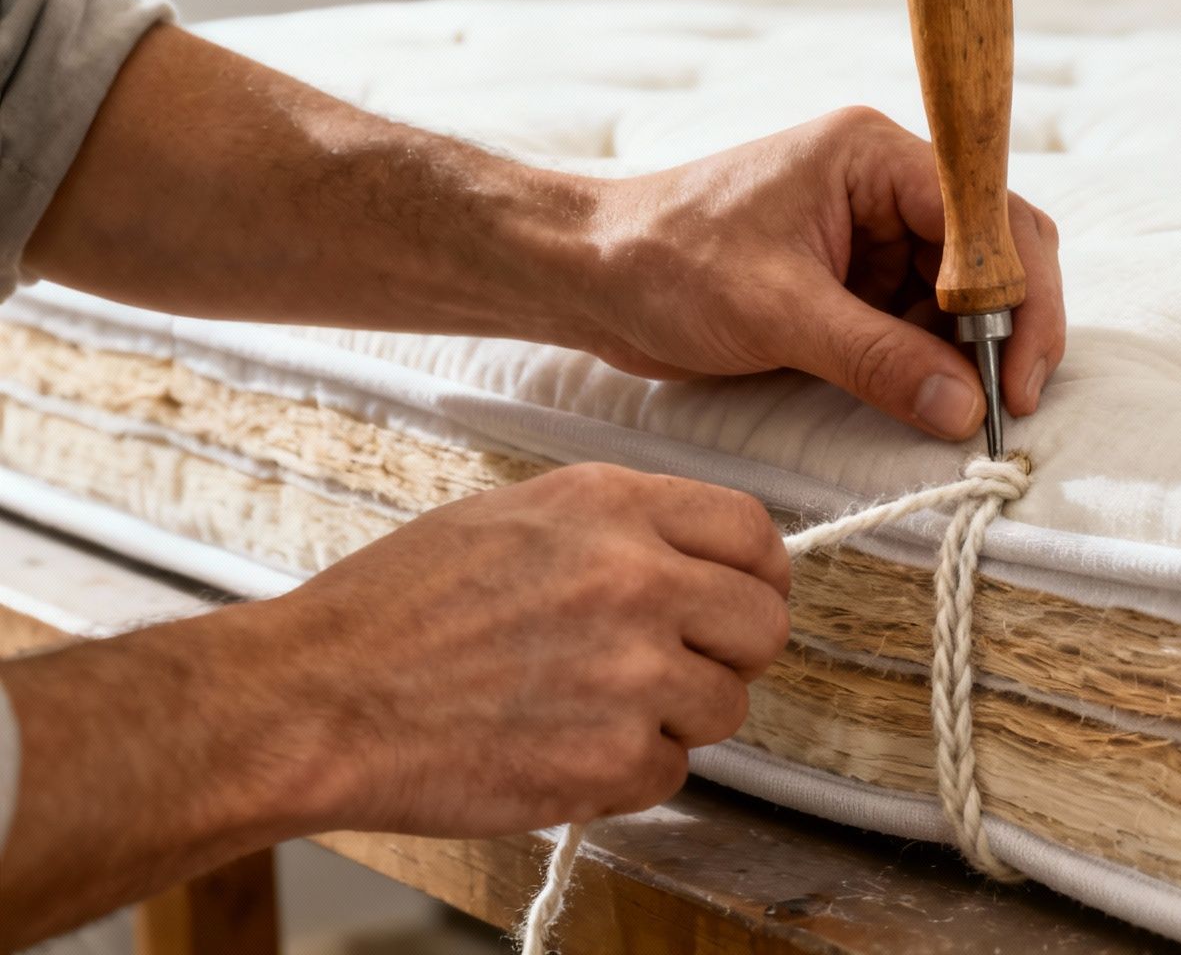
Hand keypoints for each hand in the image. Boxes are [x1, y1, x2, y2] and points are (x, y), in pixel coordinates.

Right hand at [253, 463, 791, 834]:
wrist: (316, 701)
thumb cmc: (394, 610)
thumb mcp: (512, 519)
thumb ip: (615, 530)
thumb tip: (692, 557)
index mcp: (613, 507)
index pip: (753, 531)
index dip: (760, 574)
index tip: (744, 598)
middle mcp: (638, 579)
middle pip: (763, 626)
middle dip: (730, 653)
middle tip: (678, 668)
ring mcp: (633, 672)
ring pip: (725, 707)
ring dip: (674, 719)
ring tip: (591, 710)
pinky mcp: (612, 758)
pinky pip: (670, 774)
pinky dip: (625, 775)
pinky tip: (559, 750)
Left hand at [568, 107, 1065, 440]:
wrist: (586, 276)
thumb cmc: (663, 263)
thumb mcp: (775, 313)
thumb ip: (877, 358)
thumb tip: (964, 408)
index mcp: (874, 157)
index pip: (988, 216)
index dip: (1018, 297)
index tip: (1016, 377)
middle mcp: (886, 184)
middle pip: (995, 250)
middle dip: (1009, 327)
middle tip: (1009, 404)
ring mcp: (873, 233)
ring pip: (965, 293)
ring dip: (971, 352)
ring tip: (967, 413)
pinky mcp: (855, 280)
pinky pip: (922, 320)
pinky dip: (934, 362)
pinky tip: (929, 400)